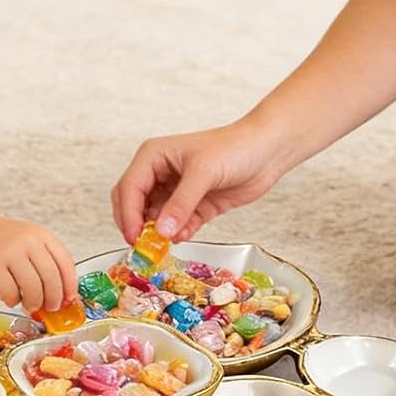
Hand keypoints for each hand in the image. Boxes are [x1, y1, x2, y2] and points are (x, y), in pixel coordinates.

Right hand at [0, 213, 76, 314]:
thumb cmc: (1, 242)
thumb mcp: (29, 243)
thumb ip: (44, 263)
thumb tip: (61, 296)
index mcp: (42, 235)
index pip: (65, 263)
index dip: (70, 285)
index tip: (69, 300)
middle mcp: (29, 241)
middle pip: (51, 278)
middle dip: (53, 299)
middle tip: (49, 308)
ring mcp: (10, 252)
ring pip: (33, 287)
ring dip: (34, 303)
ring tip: (29, 305)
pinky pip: (10, 292)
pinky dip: (13, 300)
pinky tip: (10, 297)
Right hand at [110, 120, 284, 245]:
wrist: (267, 152)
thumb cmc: (234, 148)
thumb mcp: (204, 173)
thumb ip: (181, 204)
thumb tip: (161, 232)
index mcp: (153, 157)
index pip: (129, 188)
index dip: (128, 214)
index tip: (134, 237)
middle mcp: (160, 174)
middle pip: (134, 204)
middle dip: (136, 225)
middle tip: (143, 246)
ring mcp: (176, 192)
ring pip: (154, 218)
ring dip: (158, 233)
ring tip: (165, 244)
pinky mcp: (194, 206)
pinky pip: (177, 226)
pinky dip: (178, 233)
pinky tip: (186, 234)